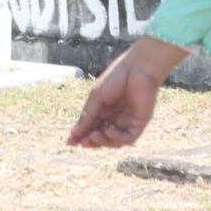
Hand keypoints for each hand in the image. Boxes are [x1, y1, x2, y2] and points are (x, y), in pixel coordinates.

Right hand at [67, 36, 189, 148]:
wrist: (137, 68)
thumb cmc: (116, 78)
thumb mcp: (96, 98)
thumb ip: (87, 117)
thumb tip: (73, 135)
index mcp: (103, 111)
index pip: (91, 129)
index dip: (81, 136)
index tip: (70, 142)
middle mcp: (115, 119)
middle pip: (102, 138)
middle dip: (92, 142)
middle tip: (83, 142)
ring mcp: (127, 122)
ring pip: (114, 141)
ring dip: (103, 142)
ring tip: (95, 135)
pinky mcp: (139, 123)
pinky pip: (128, 138)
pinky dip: (117, 138)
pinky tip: (109, 131)